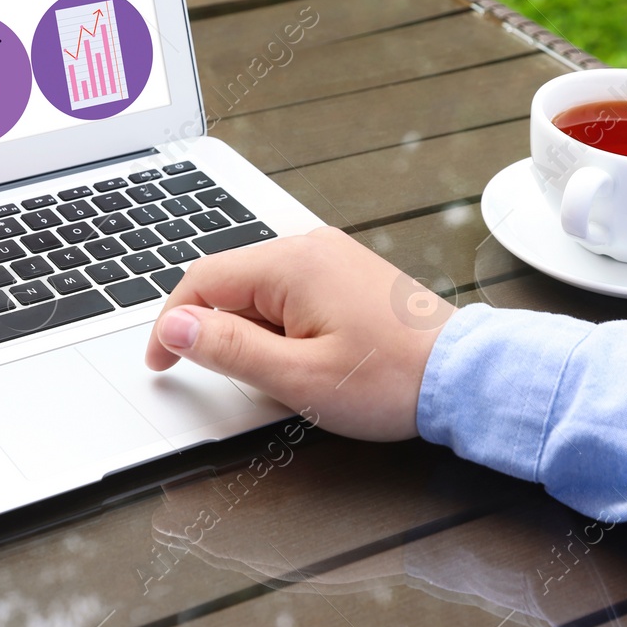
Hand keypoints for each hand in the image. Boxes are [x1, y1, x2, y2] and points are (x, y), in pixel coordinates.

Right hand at [144, 226, 453, 440]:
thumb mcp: (297, 377)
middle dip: (213, 329)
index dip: (172, 324)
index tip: (162, 363)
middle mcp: (309, 247)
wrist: (464, 376)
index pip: (202, 280)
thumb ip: (229, 349)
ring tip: (277, 374)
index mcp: (291, 264)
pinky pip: (290, 291)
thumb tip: (175, 326)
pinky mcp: (346, 273)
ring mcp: (330, 256)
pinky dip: (277, 322)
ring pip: (259, 288)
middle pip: (230, 281)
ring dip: (248, 328)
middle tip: (221, 377)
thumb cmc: (389, 380)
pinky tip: (301, 357)